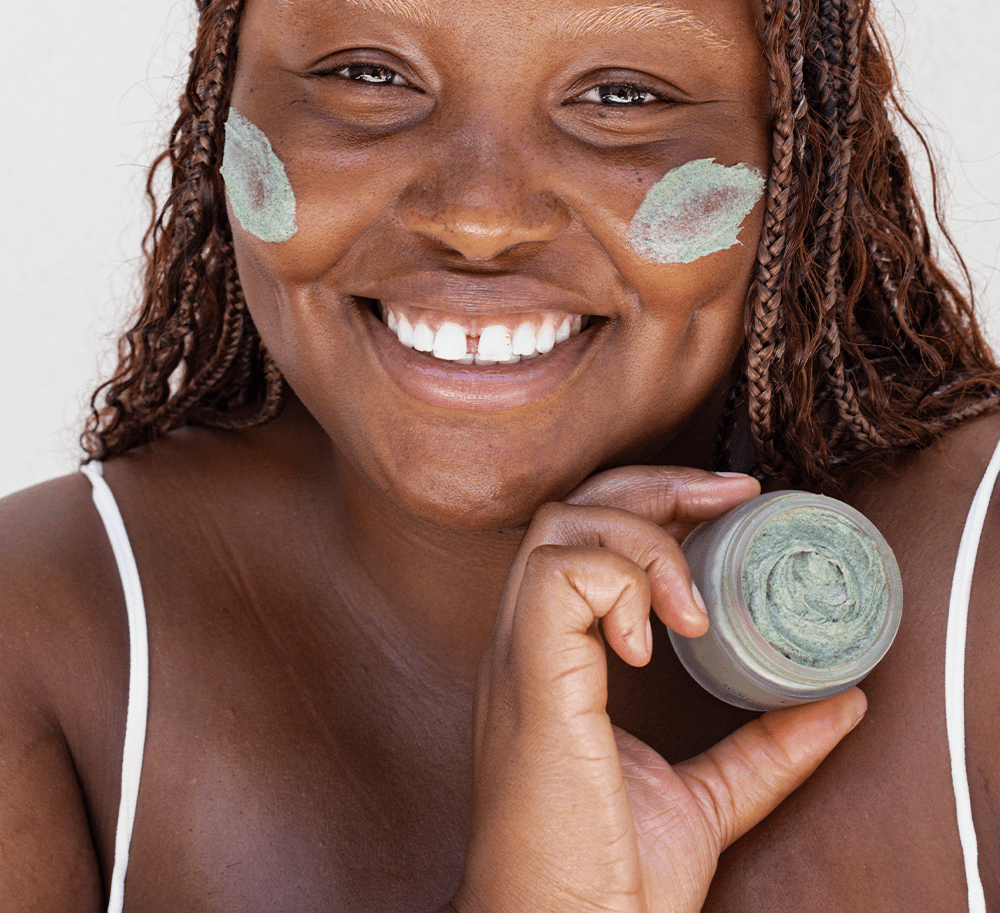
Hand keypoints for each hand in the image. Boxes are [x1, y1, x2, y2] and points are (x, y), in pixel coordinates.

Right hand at [449, 466, 866, 912]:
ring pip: (560, 526)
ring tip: (695, 606)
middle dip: (655, 487)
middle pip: (570, 508)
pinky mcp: (530, 681)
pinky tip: (656, 640)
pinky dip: (619, 583)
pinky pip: (560, 578)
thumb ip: (761, 747)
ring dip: (642, 538)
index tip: (732, 507)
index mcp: (551, 660)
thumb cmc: (609, 878)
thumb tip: (838, 704)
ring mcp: (518, 658)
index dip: (655, 503)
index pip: (585, 534)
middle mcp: (523, 645)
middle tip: (732, 499)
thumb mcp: (704, 798)